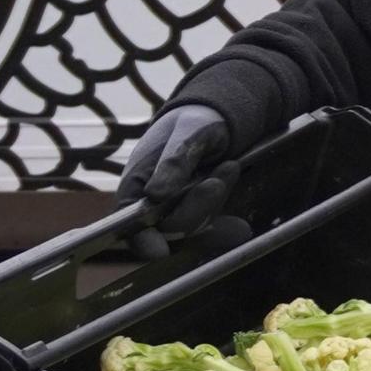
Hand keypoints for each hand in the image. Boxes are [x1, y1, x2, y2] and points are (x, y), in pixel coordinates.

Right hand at [115, 105, 234, 235]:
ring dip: (213, 206)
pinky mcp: (200, 213)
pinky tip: (241, 229)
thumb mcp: (187, 133)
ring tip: (229, 168)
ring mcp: (178, 210)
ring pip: (194, 228)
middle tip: (215, 181)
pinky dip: (226, 229)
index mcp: (137, 182)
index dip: (141, 239)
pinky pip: (211, 229)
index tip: (160, 251)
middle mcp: (153, 203)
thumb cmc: (194, 120)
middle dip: (195, 209)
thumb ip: (174, 161)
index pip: (129, 220)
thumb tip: (154, 195)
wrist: (220, 119)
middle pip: (169, 228)